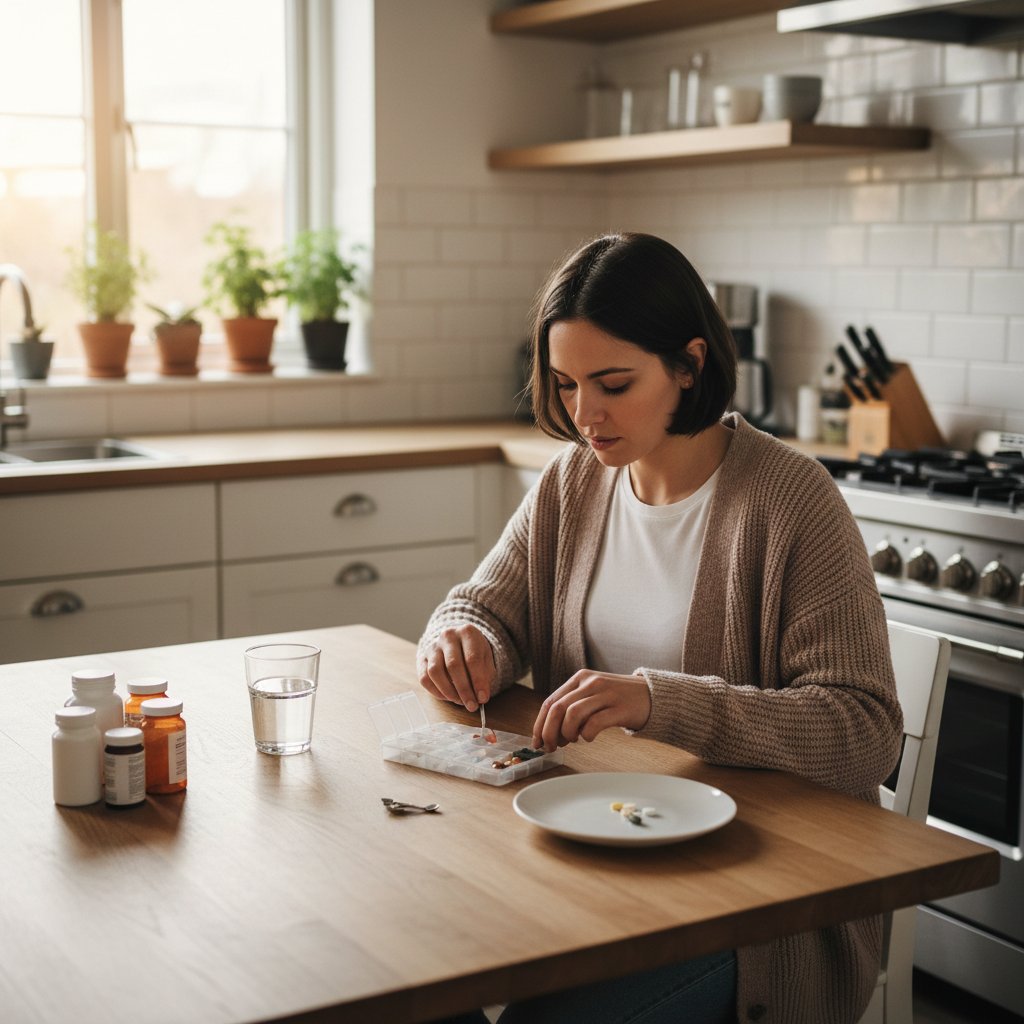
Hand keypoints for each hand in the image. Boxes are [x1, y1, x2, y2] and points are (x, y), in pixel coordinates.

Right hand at [418, 625, 495, 711]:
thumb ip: (485, 675)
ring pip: (435, 671)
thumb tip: (480, 696)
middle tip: (472, 705)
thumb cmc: (473, 652)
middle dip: (464, 689)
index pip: (473, 658)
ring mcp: (433, 646)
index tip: (483, 698)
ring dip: (448, 691)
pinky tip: (448, 697)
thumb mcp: (486, 658)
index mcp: (467, 632)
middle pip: (453, 665)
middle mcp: (448, 636)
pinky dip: (436, 691)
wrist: (457, 641)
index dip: (478, 681)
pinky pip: (425, 678)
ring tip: (459, 701)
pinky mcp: (422, 658)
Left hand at [532, 670, 651, 751]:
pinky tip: (588, 738)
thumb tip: (550, 732)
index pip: (550, 702)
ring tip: (572, 741)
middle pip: (557, 709)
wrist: (652, 695)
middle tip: (551, 747)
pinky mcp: (620, 708)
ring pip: (572, 714)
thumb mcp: (592, 694)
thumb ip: (572, 706)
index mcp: (580, 679)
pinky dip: (586, 735)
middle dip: (549, 732)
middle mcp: (590, 683)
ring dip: (567, 733)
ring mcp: (606, 694)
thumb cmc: (618, 699)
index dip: (539, 724)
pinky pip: (594, 723)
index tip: (537, 742)